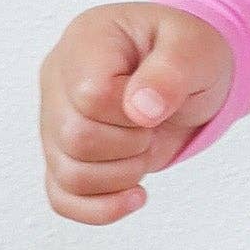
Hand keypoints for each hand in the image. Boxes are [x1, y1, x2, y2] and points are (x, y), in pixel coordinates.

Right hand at [39, 3, 235, 223]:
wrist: (188, 73)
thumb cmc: (186, 53)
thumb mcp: (194, 48)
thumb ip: (170, 72)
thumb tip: (141, 110)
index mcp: (86, 42)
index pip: (91, 95)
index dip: (131, 112)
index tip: (156, 100)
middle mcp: (58, 80)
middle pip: (75, 138)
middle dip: (131, 144)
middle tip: (154, 125)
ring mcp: (54, 121)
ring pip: (68, 174)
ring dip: (122, 175)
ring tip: (145, 147)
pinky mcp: (63, 155)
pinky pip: (62, 197)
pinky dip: (101, 208)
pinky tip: (135, 195)